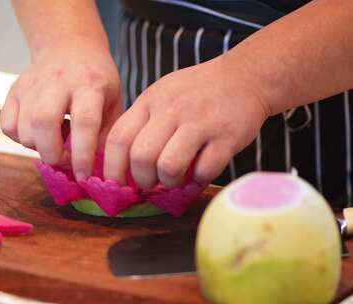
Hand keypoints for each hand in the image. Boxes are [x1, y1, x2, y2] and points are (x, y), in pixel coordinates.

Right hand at [1, 40, 121, 179]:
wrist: (69, 46)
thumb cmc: (96, 79)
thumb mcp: (113, 100)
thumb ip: (107, 133)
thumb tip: (98, 169)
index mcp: (89, 84)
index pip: (84, 122)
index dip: (83, 155)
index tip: (85, 177)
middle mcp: (57, 82)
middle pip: (43, 124)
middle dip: (52, 154)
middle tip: (65, 160)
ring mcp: (31, 85)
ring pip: (23, 129)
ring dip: (38, 147)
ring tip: (55, 139)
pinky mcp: (14, 90)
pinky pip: (7, 127)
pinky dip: (20, 138)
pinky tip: (38, 132)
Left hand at [104, 57, 269, 188]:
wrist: (246, 75)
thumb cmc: (196, 92)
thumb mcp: (161, 96)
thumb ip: (142, 123)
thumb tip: (122, 165)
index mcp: (150, 101)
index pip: (118, 138)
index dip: (112, 168)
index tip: (117, 183)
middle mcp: (172, 110)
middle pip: (141, 156)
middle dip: (141, 180)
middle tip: (149, 184)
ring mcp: (200, 122)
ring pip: (169, 166)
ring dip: (168, 181)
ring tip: (173, 178)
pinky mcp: (227, 137)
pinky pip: (204, 170)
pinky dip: (199, 178)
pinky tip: (200, 170)